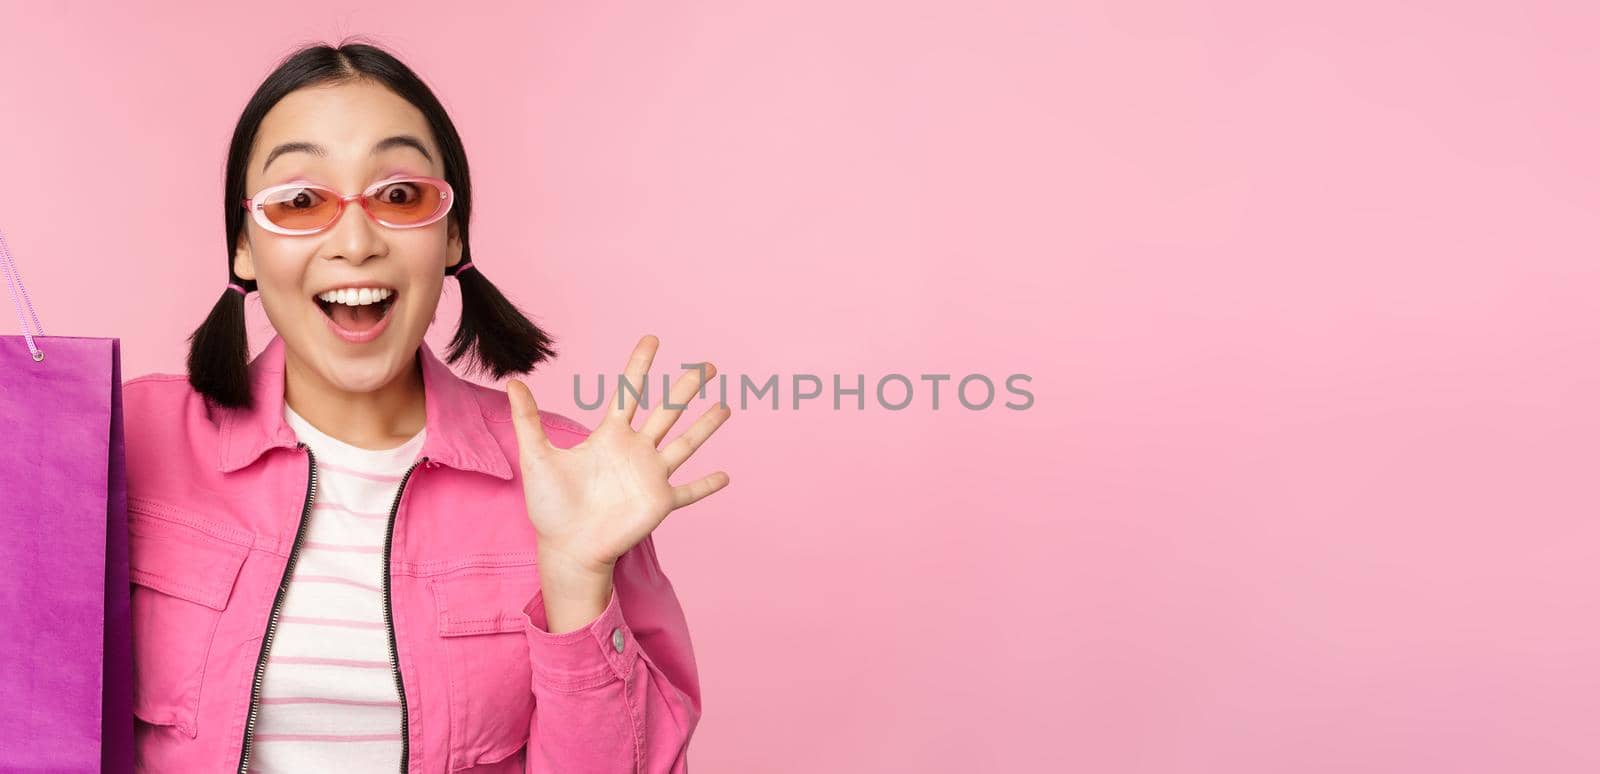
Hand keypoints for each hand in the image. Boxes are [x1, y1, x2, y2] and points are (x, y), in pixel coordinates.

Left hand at [505, 334, 731, 578]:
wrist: (565, 547)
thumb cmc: (549, 506)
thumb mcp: (537, 457)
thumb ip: (528, 420)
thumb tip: (512, 382)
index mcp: (609, 436)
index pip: (629, 392)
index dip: (640, 365)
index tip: (652, 339)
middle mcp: (635, 451)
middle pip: (666, 411)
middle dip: (686, 388)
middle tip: (706, 366)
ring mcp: (650, 476)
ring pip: (685, 444)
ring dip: (706, 426)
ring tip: (725, 407)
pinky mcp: (659, 503)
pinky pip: (689, 492)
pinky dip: (707, 485)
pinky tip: (726, 476)